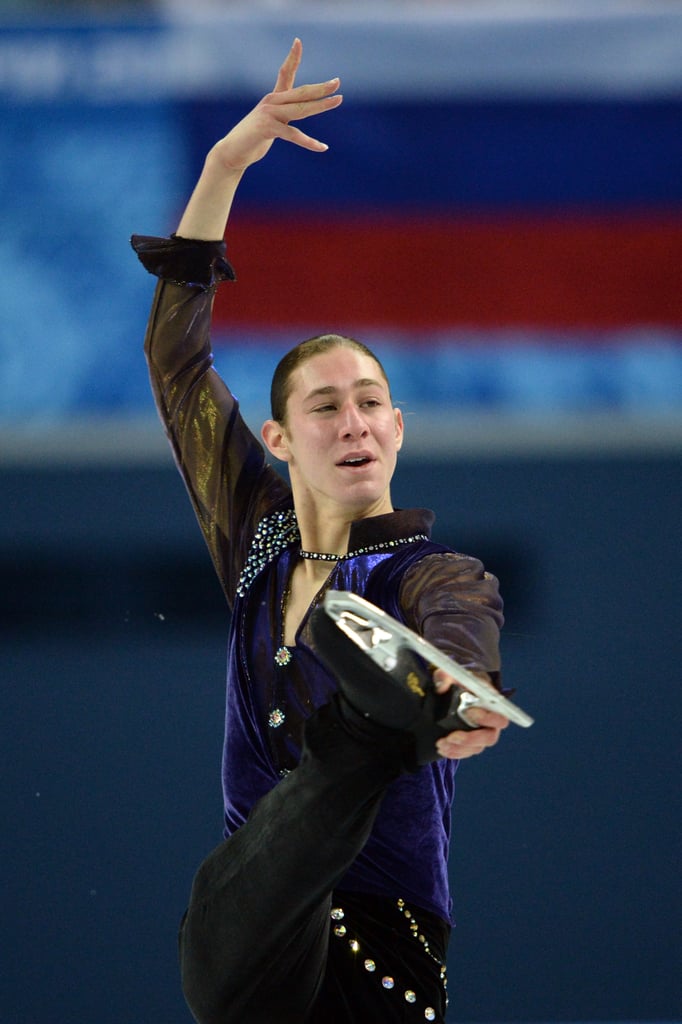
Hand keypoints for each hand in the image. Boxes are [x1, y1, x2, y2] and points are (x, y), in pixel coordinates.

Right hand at [176, 38, 341, 239]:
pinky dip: (309, 142)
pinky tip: (322, 147)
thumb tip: (298, 110)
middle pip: (301, 92)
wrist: (232, 152)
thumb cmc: (252, 138)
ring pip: (301, 109)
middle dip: (321, 87)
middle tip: (337, 82)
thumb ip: (284, 114)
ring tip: (337, 100)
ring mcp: (270, 114)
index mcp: (273, 99)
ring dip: (321, 105)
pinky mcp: (268, 129)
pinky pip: (294, 135)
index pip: (284, 73)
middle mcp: (272, 102)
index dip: (292, 57)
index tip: (298, 41)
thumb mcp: (271, 122)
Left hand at [432, 668, 508, 760]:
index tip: (469, 712)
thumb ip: (445, 676)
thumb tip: (440, 687)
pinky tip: (443, 748)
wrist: (459, 688)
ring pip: (478, 747)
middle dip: (470, 739)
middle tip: (451, 736)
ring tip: (442, 743)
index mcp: (491, 703)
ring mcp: (482, 732)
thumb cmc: (461, 680)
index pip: (500, 716)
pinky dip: (455, 752)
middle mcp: (491, 721)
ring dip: (459, 748)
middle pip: (490, 737)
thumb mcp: (452, 673)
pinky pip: (468, 752)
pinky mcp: (473, 741)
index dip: (487, 718)